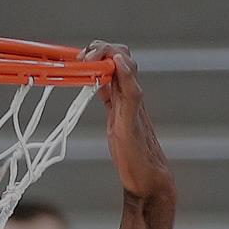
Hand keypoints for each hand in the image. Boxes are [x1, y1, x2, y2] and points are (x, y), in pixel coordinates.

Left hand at [78, 42, 174, 202]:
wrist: (149, 180)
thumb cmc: (132, 156)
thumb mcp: (116, 122)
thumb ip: (110, 102)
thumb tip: (99, 85)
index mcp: (123, 97)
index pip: (114, 61)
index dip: (98, 52)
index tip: (80, 56)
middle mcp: (130, 97)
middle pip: (122, 57)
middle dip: (102, 49)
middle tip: (83, 57)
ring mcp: (134, 108)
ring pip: (129, 68)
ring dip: (111, 55)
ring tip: (94, 54)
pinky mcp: (134, 122)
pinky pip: (133, 92)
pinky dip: (126, 75)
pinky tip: (118, 64)